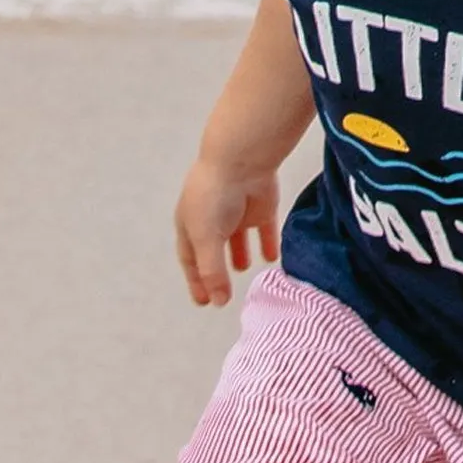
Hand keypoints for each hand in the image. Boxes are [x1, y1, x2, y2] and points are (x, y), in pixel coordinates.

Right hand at [174, 156, 279, 306]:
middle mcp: (212, 220)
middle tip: (222, 295)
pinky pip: (264, 230)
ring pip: (237, 240)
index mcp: (190, 224)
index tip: (203, 301)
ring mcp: (236, 213)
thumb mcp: (206, 238)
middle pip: (213, 252)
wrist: (242, 161)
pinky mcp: (260, 208)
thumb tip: (219, 300)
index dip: (196, 280)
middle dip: (216, 273)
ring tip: (243, 268)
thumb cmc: (214, 195)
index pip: (191, 259)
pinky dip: (267, 243)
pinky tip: (272, 258)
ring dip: (239, 255)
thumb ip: (212, 271)